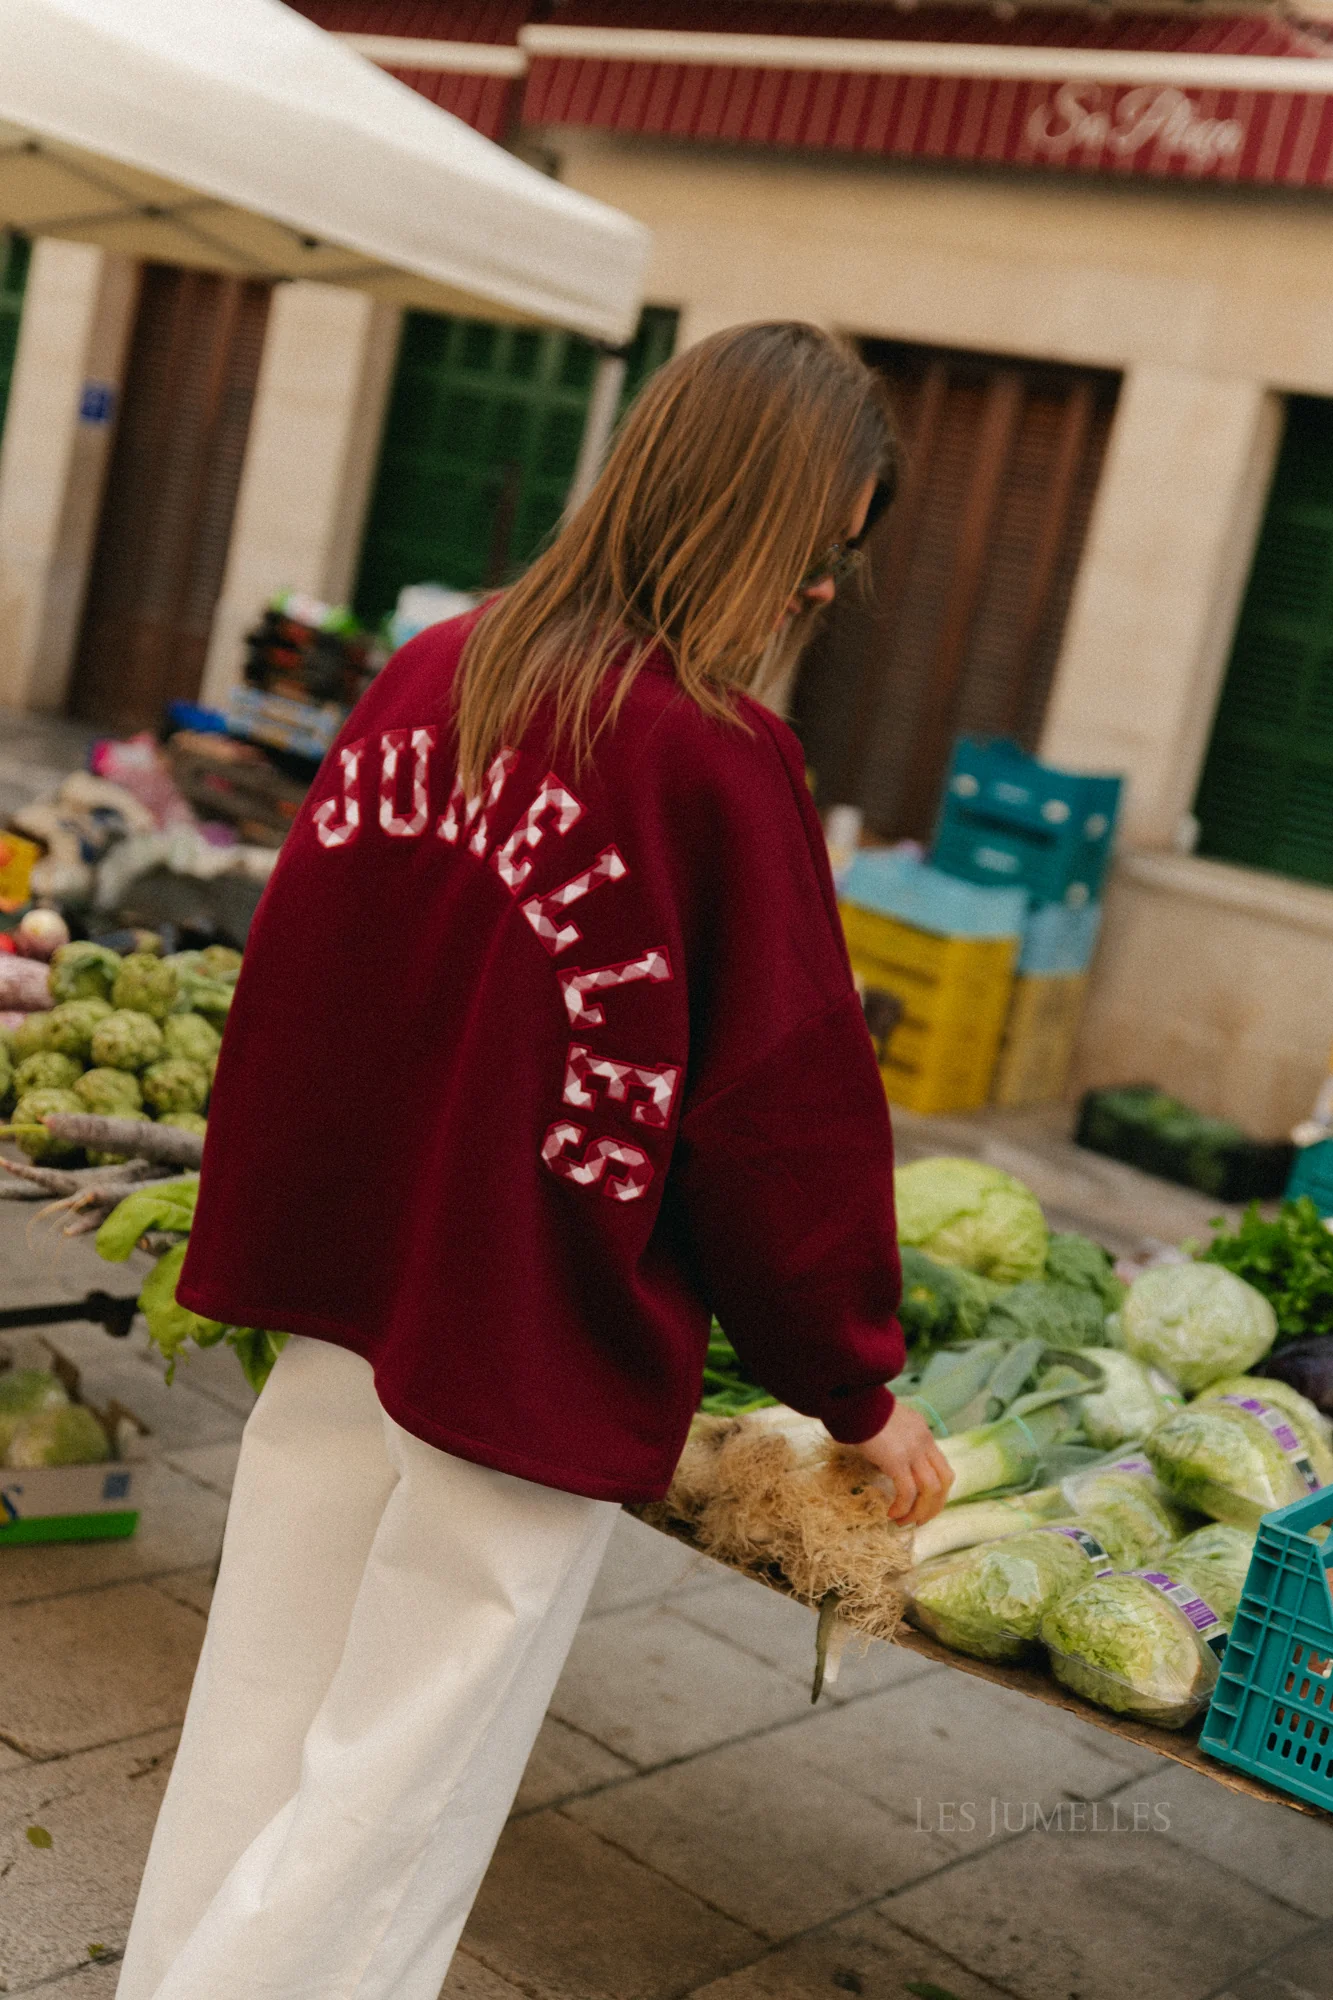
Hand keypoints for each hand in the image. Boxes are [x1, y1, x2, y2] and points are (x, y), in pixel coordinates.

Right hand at [855, 1402, 954, 1526]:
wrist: (854, 1401)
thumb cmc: (863, 1411)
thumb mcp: (889, 1423)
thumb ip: (896, 1441)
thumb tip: (889, 1463)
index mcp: (923, 1432)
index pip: (942, 1467)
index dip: (938, 1490)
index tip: (925, 1503)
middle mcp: (924, 1442)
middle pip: (944, 1481)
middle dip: (935, 1505)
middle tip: (920, 1519)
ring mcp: (913, 1451)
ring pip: (931, 1490)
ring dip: (920, 1511)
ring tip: (904, 1522)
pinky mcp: (897, 1460)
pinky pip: (908, 1492)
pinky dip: (903, 1507)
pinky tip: (892, 1513)